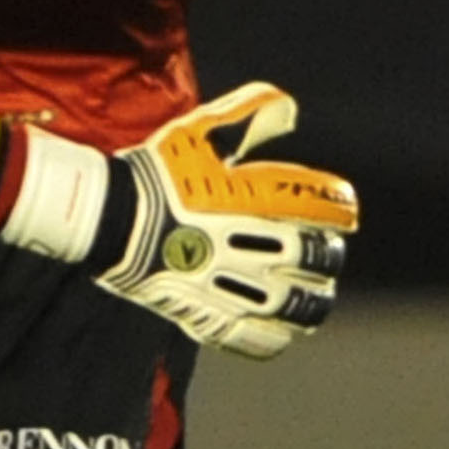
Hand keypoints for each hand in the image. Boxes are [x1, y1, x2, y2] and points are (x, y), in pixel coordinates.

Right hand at [101, 82, 357, 360]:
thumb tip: (290, 110)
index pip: (321, 206)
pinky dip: (275, 335)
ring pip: (293, 304)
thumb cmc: (156, 173)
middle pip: (314, 258)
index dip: (339, 209)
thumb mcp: (198, 133)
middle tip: (325, 256)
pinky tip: (280, 327)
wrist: (107, 220)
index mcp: (248, 197)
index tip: (341, 213)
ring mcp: (225, 280)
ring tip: (313, 296)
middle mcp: (243, 241)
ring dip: (312, 301)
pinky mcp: (204, 313)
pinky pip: (255, 338)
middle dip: (327, 257)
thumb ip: (247, 116)